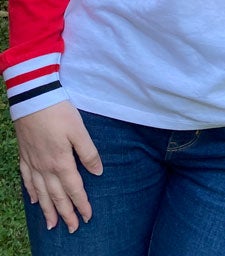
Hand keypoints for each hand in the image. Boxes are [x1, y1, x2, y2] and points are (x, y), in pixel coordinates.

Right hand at [14, 101, 102, 232]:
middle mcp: (45, 167)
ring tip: (52, 224)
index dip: (81, 204)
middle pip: (56, 195)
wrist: (32, 99)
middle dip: (65, 213)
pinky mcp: (24, 155)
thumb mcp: (79, 130)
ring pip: (40, 192)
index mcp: (61, 162)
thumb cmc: (59, 112)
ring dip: (47, 209)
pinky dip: (31, 192)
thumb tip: (98, 172)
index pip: (73, 189)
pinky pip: (27, 180)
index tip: (87, 217)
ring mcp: (33, 162)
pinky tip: (33, 200)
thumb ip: (89, 152)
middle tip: (71, 228)